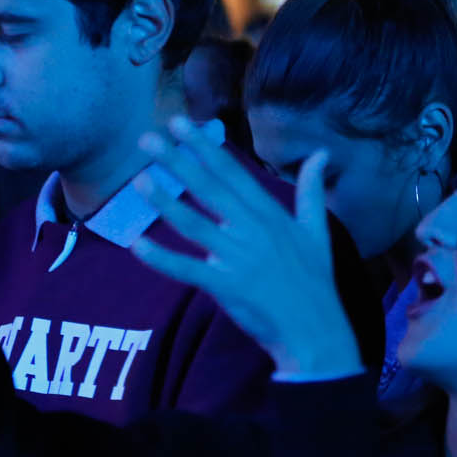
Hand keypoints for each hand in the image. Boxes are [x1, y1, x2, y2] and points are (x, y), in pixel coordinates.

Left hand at [131, 119, 360, 378]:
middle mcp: (252, 230)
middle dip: (178, 162)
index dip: (205, 147)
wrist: (316, 332)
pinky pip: (188, 269)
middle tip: (147, 138)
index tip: (181, 124)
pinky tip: (137, 245)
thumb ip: (312, 191)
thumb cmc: (314, 281)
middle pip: (209, 189)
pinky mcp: (226, 286)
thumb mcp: (317, 231)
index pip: (232, 173)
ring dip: (165, 202)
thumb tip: (320, 153)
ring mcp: (238, 258)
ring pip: (195, 224)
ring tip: (140, 179)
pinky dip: (162, 258)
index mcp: (270, 215)